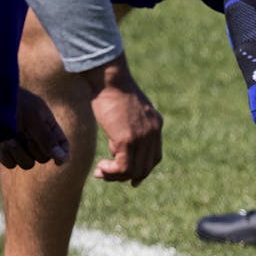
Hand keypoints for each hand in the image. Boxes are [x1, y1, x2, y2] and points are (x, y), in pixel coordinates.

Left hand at [0, 88, 68, 169]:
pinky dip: (6, 156)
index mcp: (46, 124)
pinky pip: (11, 164)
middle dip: (34, 150)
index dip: (62, 153)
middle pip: (44, 157)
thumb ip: (47, 139)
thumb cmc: (12, 103)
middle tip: (26, 137)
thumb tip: (63, 158)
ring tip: (8, 139)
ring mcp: (18, 144)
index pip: (61, 143)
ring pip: (27, 163)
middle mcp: (34, 136)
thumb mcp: (33, 118)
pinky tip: (0, 143)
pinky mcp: (3, 150)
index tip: (59, 163)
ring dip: (18, 153)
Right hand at [83, 54, 162, 185]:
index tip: (127, 176)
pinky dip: (112, 172)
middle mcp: (153, 132)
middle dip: (125, 176)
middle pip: (146, 167)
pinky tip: (100, 167)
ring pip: (134, 171)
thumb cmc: (111, 91)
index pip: (154, 157)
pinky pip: (124, 167)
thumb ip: (129, 128)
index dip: (141, 170)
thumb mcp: (127, 111)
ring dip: (115, 176)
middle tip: (104, 174)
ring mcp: (142, 137)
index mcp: (155, 124)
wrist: (109, 79)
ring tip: (100, 172)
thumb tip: (117, 149)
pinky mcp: (128, 139)